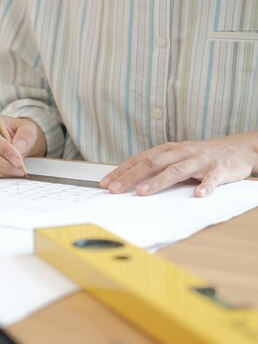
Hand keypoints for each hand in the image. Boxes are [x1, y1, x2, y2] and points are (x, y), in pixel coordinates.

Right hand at [0, 112, 46, 177]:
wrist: (15, 140)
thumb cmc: (18, 132)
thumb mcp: (28, 129)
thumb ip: (25, 136)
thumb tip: (18, 147)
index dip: (3, 150)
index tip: (18, 160)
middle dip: (2, 163)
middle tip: (18, 168)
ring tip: (14, 171)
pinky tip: (6, 173)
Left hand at [100, 132, 257, 196]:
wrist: (239, 148)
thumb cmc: (201, 156)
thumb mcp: (176, 157)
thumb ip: (156, 167)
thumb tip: (129, 180)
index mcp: (168, 150)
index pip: (139, 159)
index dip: (121, 171)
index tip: (104, 183)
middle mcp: (181, 153)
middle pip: (152, 163)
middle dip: (131, 176)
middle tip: (114, 189)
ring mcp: (200, 160)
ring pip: (176, 170)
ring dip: (158, 182)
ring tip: (142, 193)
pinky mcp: (219, 169)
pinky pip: (212, 179)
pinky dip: (205, 186)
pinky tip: (198, 194)